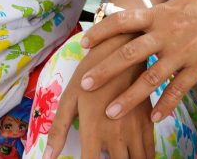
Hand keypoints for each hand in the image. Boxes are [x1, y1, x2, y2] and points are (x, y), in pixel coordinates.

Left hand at [44, 35, 154, 158]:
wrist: (121, 49)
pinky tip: (135, 156)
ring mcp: (134, 130)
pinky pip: (149, 150)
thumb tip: (47, 156)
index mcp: (93, 131)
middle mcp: (116, 136)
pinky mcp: (148, 123)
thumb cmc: (90, 73)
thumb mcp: (69, 99)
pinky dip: (144, 157)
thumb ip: (58, 130)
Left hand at [77, 0, 196, 122]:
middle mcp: (166, 33)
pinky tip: (153, 117)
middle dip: (105, 70)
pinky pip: (177, 90)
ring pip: (150, 78)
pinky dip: (165, 105)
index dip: (101, 32)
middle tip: (84, 84)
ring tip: (111, 112)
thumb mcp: (174, 6)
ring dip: (129, 98)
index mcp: (157, 15)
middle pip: (129, 54)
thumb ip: (153, 18)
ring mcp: (182, 52)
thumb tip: (128, 24)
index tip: (84, 44)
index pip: (122, 21)